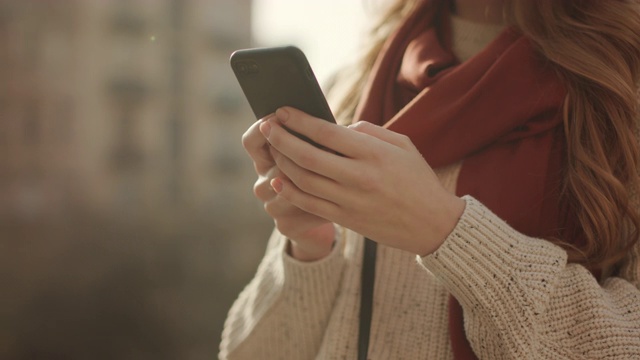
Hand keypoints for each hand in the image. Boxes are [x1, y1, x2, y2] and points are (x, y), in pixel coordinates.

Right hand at [242, 115, 334, 260]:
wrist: (330, 217)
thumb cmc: (327, 174)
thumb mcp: (319, 153)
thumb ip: (316, 139)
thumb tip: (334, 124)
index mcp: (266, 161)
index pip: (251, 141)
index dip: (263, 127)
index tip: (281, 115)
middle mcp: (263, 184)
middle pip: (274, 163)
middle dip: (300, 155)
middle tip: (323, 146)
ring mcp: (272, 206)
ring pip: (289, 188)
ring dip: (314, 179)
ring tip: (337, 173)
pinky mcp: (286, 226)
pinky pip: (304, 209)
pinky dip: (324, 202)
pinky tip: (339, 197)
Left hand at [260, 107, 465, 255]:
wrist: (433, 224)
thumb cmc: (417, 179)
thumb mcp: (401, 145)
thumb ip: (367, 132)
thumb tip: (335, 127)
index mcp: (374, 153)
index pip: (326, 132)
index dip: (299, 121)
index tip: (282, 112)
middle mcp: (359, 176)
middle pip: (307, 156)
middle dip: (281, 139)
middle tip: (267, 126)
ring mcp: (351, 201)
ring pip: (304, 180)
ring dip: (282, 163)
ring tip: (272, 149)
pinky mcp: (346, 219)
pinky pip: (309, 204)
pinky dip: (290, 191)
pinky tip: (279, 180)